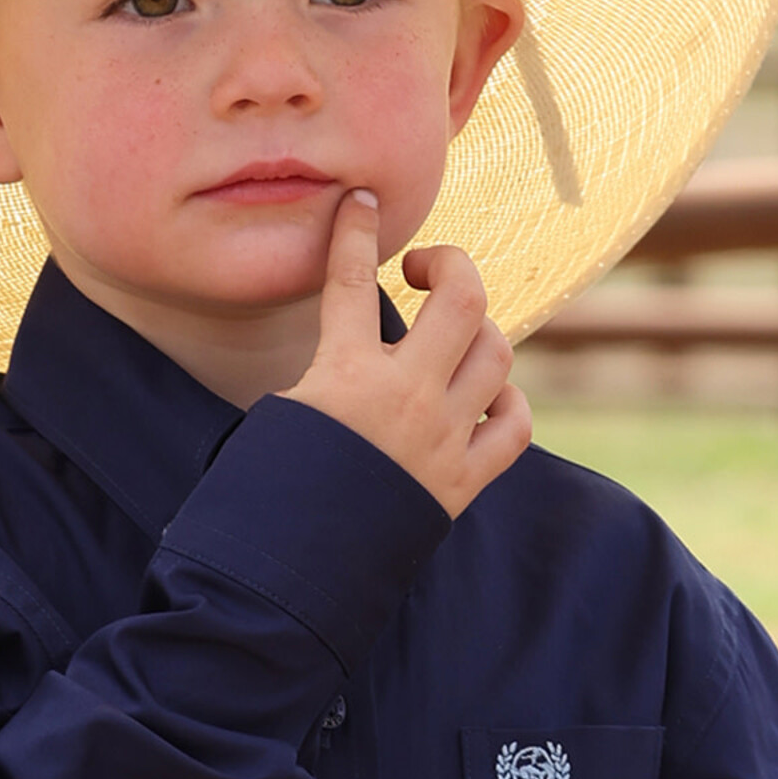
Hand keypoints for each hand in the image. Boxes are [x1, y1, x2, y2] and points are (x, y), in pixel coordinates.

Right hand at [281, 190, 529, 518]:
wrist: (292, 577)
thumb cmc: (263, 500)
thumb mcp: (270, 424)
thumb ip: (310, 382)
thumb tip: (329, 366)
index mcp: (342, 376)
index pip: (349, 279)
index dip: (355, 230)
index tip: (361, 201)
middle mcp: (403, 397)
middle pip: (463, 299)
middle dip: (451, 265)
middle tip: (423, 269)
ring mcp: (441, 439)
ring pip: (496, 354)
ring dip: (480, 330)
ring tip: (451, 332)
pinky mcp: (461, 483)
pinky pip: (513, 427)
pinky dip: (508, 403)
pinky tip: (489, 397)